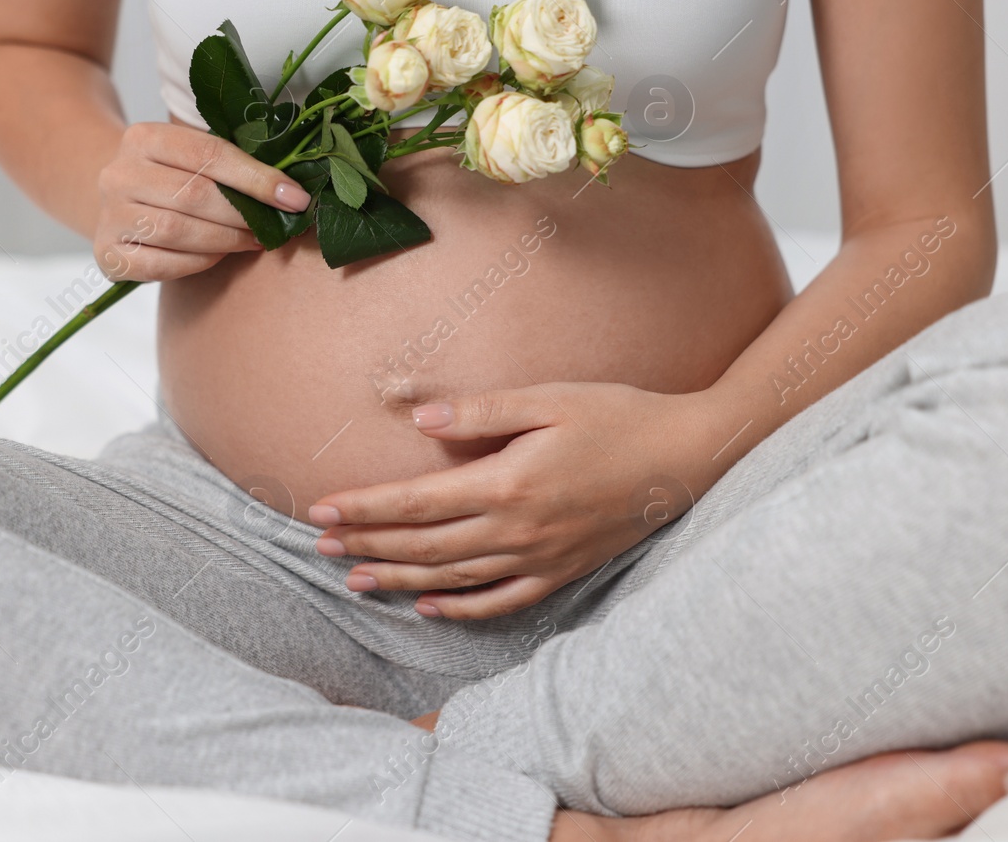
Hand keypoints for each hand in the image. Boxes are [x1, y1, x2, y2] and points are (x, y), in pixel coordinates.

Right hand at [94, 121, 311, 279]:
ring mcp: (109, 215)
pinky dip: (198, 263)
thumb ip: (234, 166)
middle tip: (272, 227)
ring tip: (251, 241)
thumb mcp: (194, 157)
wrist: (118, 201)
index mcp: (144, 137)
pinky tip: (215, 256)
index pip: (210, 154)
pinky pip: (162, 265)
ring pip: (178, 232)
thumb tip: (291, 193)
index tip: (295, 198)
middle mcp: (119, 173)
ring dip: (226, 241)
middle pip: (194, 195)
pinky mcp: (107, 253)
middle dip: (243, 215)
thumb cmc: (172, 177)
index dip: (257, 179)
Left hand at [308, 383, 725, 619]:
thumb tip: (419, 419)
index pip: (416, 502)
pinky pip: (501, 602)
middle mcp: (518, 530)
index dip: (365, 508)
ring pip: (453, 579)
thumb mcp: (549, 399)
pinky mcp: (562, 572)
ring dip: (399, 579)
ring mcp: (540, 558)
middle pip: (424, 546)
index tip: (321, 511)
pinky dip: (460, 609)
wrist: (688, 457)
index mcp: (508, 483)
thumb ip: (481, 413)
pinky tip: (428, 608)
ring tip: (355, 579)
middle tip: (319, 548)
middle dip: (368, 544)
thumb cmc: (618, 415)